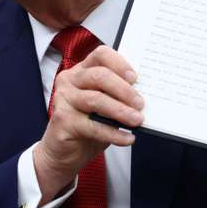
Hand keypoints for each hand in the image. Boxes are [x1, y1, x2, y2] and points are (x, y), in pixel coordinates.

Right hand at [33, 46, 143, 202]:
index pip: (101, 55)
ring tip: (137, 120)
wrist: (64, 152)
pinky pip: (92, 125)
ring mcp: (63, 99)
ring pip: (96, 99)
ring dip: (121, 111)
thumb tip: (143, 95)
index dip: (120, 63)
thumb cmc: (87, 124)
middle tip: (140, 103)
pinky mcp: (62, 120)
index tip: (135, 78)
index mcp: (82, 70)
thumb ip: (117, 95)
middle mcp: (70, 80)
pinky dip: (113, 133)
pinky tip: (127, 138)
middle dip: (124, 90)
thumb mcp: (104, 105)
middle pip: (100, 76)